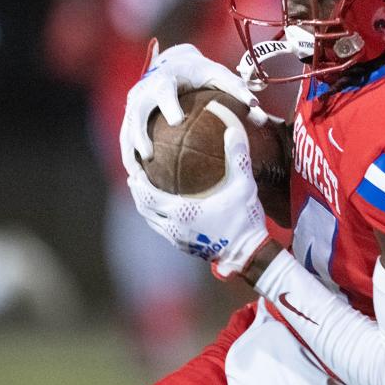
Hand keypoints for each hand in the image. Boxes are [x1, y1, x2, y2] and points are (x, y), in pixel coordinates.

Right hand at [120, 39, 267, 173]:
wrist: (175, 62)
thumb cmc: (201, 72)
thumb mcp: (220, 75)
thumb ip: (238, 89)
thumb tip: (259, 110)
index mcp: (166, 78)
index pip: (164, 90)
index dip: (169, 105)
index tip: (177, 121)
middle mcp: (144, 89)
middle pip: (136, 112)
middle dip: (139, 133)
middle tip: (148, 155)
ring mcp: (134, 103)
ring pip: (126, 129)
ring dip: (129, 152)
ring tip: (139, 176)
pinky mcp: (130, 115)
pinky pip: (126, 138)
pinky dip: (130, 157)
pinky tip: (139, 178)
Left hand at [127, 114, 269, 279]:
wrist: (249, 254)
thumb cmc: (245, 219)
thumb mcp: (243, 186)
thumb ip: (237, 157)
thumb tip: (233, 130)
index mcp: (182, 212)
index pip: (147, 196)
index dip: (138, 181)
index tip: (135, 168)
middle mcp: (174, 228)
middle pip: (144, 209)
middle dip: (137, 193)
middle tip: (135, 177)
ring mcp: (179, 240)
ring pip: (152, 222)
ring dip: (146, 207)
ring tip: (146, 192)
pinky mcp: (186, 248)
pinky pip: (164, 230)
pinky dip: (159, 218)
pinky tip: (168, 211)